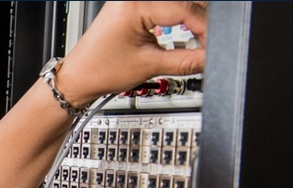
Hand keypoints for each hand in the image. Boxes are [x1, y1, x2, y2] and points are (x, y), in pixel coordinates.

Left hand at [57, 1, 207, 106]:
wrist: (79, 76)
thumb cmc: (100, 70)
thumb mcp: (150, 66)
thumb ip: (187, 61)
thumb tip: (211, 57)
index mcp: (135, 5)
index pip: (185, 9)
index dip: (205, 30)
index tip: (214, 47)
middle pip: (184, 2)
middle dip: (201, 24)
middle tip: (208, 46)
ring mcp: (131, 0)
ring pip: (177, 3)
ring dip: (191, 21)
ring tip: (197, 42)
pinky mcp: (132, 6)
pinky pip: (165, 6)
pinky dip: (179, 19)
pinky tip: (185, 34)